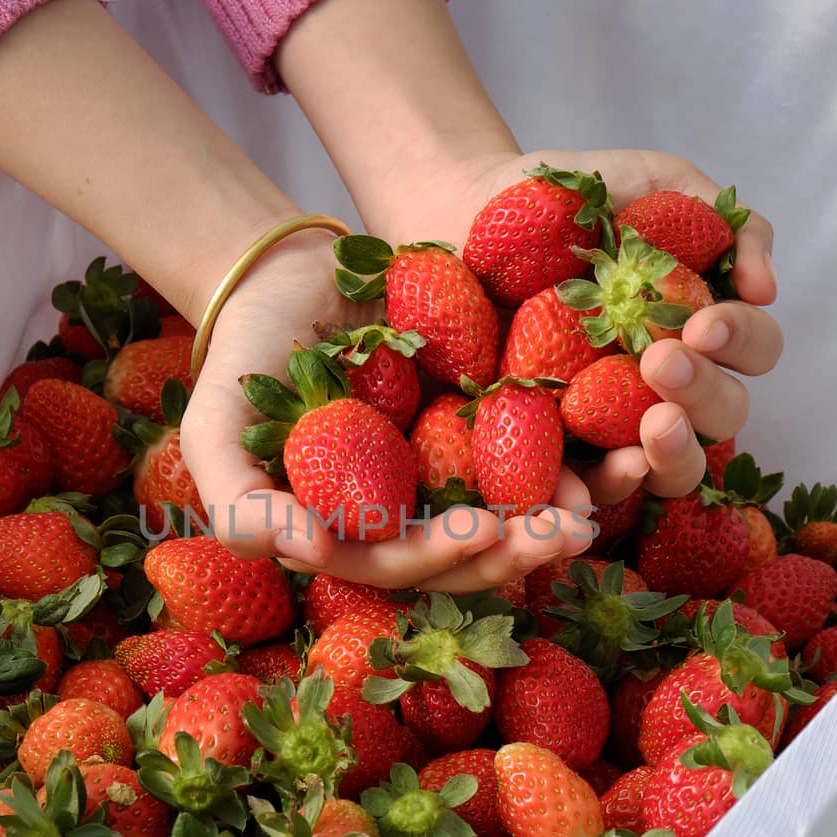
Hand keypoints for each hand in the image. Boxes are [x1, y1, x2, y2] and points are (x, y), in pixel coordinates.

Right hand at [178, 229, 594, 591]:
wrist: (293, 270)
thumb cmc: (246, 355)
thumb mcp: (216, 427)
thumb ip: (240, 502)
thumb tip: (307, 555)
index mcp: (354, 533)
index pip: (403, 566)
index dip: (445, 559)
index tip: (487, 533)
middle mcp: (412, 513)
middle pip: (473, 550)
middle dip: (522, 547)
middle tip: (568, 531)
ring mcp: (456, 468)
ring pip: (518, 506)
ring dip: (565, 507)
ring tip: (609, 493)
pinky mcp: (493, 417)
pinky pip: (544, 440)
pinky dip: (581, 445)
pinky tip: (620, 433)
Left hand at [374, 148, 781, 505]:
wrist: (463, 207)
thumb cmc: (566, 199)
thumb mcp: (656, 185)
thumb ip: (725, 221)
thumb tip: (766, 289)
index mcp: (697, 328)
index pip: (752, 351)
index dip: (743, 342)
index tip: (703, 322)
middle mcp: (662, 384)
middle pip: (720, 418)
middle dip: (704, 396)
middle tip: (663, 363)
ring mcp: (606, 424)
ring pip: (666, 471)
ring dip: (670, 459)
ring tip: (650, 433)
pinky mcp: (543, 449)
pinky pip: (573, 491)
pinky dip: (582, 500)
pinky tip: (574, 500)